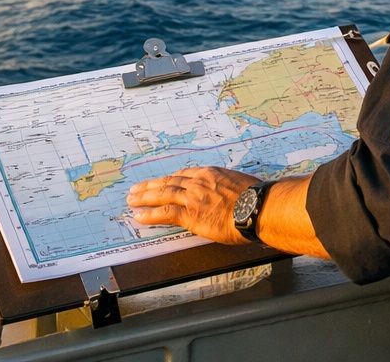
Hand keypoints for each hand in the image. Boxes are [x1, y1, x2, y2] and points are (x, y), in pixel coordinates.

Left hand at [126, 167, 257, 243]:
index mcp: (211, 173)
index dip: (170, 179)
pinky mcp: (190, 214)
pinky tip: (139, 215)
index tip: (161, 182)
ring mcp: (192, 198)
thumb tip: (230, 195)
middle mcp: (198, 182)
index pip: (184, 174)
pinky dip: (150, 214)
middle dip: (150, 186)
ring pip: (162, 194)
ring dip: (144, 197)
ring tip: (131, 200)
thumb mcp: (241, 184)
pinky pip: (165, 213)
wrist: (258, 208)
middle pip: (169, 181)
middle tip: (136, 189)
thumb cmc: (257, 198)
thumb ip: (228, 188)